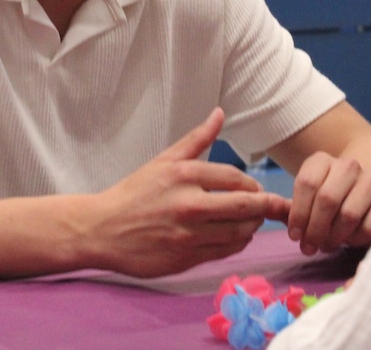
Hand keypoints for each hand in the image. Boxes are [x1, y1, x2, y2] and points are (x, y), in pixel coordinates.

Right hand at [85, 108, 289, 277]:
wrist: (102, 229)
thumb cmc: (134, 193)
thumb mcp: (164, 160)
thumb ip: (197, 138)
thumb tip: (219, 113)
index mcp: (184, 175)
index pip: (236, 178)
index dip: (253, 185)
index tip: (255, 188)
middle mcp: (188, 204)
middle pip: (244, 206)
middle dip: (263, 206)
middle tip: (267, 205)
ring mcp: (188, 234)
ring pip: (238, 232)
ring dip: (252, 226)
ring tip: (251, 220)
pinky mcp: (186, 258)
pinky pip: (225, 252)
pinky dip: (237, 243)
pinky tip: (235, 236)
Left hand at [286, 152, 370, 253]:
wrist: (367, 188)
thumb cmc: (330, 198)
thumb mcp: (308, 197)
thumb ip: (290, 207)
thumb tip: (267, 211)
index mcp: (322, 160)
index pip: (306, 183)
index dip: (298, 213)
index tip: (294, 236)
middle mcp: (348, 165)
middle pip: (327, 199)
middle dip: (315, 229)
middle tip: (308, 248)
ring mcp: (370, 180)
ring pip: (349, 214)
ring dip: (334, 237)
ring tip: (325, 246)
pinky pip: (369, 226)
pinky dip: (355, 239)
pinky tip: (347, 241)